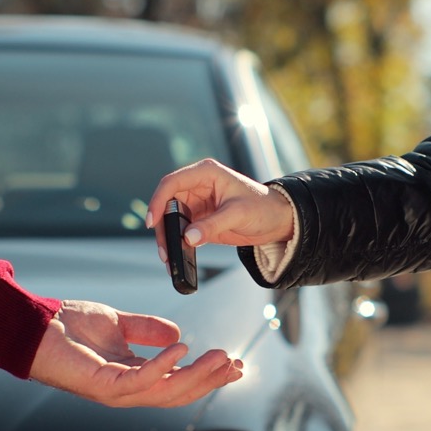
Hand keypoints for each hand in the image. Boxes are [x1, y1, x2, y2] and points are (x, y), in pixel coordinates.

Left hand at [28, 300, 241, 407]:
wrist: (34, 323)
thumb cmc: (67, 325)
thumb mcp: (118, 323)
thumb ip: (146, 329)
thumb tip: (179, 333)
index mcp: (133, 376)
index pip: (178, 382)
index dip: (207, 375)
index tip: (235, 364)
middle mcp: (127, 389)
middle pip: (178, 393)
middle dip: (210, 381)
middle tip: (237, 365)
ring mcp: (114, 391)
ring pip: (165, 392)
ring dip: (197, 376)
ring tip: (221, 358)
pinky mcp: (101, 385)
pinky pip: (139, 381)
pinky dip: (163, 366)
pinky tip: (182, 348)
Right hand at [146, 158, 294, 255]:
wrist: (277, 220)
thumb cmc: (263, 207)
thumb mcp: (238, 214)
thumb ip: (213, 225)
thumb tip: (189, 238)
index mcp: (206, 173)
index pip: (172, 183)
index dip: (158, 201)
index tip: (153, 222)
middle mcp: (198, 186)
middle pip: (167, 203)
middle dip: (162, 226)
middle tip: (163, 248)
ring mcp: (198, 203)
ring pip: (172, 219)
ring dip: (167, 237)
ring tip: (168, 257)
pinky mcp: (201, 220)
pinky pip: (182, 231)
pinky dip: (177, 244)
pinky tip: (176, 257)